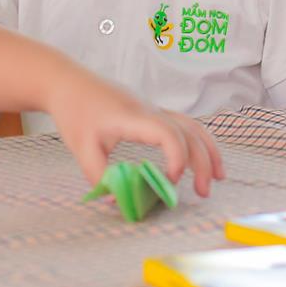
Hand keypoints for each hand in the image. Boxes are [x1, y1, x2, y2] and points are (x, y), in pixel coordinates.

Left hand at [43, 69, 224, 196]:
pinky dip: (197, 142)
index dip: (177, 157)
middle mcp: (150, 110)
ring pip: (192, 126)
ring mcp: (153, 109)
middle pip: (189, 131)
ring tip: (217, 178)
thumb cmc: (74, 112)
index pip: (168, 133)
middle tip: (203, 193)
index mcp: (133, 117)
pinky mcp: (151, 112)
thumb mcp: (81, 149)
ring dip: (207, 151)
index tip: (170, 181)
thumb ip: (101, 178)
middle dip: (202, 163)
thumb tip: (120, 204)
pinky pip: (183, 124)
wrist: (68, 82)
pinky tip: (200, 159)